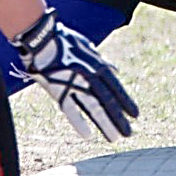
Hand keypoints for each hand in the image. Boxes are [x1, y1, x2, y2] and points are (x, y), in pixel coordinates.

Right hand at [11, 8, 137, 142]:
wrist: (40, 38)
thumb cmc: (63, 40)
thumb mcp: (88, 47)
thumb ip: (102, 61)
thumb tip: (115, 70)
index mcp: (97, 65)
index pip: (115, 88)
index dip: (126, 102)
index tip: (135, 115)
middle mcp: (89, 76)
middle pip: (107, 101)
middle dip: (118, 118)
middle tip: (128, 133)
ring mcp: (74, 84)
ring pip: (93, 108)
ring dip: (105, 124)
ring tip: (114, 138)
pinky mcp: (58, 91)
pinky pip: (71, 110)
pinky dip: (79, 123)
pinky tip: (88, 135)